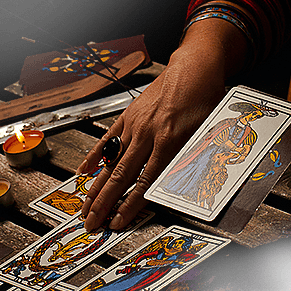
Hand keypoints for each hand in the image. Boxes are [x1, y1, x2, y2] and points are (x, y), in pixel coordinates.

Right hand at [76, 42, 226, 231]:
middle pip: (121, 175)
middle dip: (104, 202)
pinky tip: (84, 170)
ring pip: (111, 160)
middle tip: (91, 223)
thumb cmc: (205, 97)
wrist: (195, 67)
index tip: (117, 223)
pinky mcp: (129, 114)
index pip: (144, 182)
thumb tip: (186, 186)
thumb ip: (192, 158)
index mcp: (169, 141)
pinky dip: (95, 155)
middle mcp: (148, 134)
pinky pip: (108, 138)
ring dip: (96, 185)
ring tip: (85, 206)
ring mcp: (136, 124)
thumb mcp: (207, 131)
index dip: (129, 205)